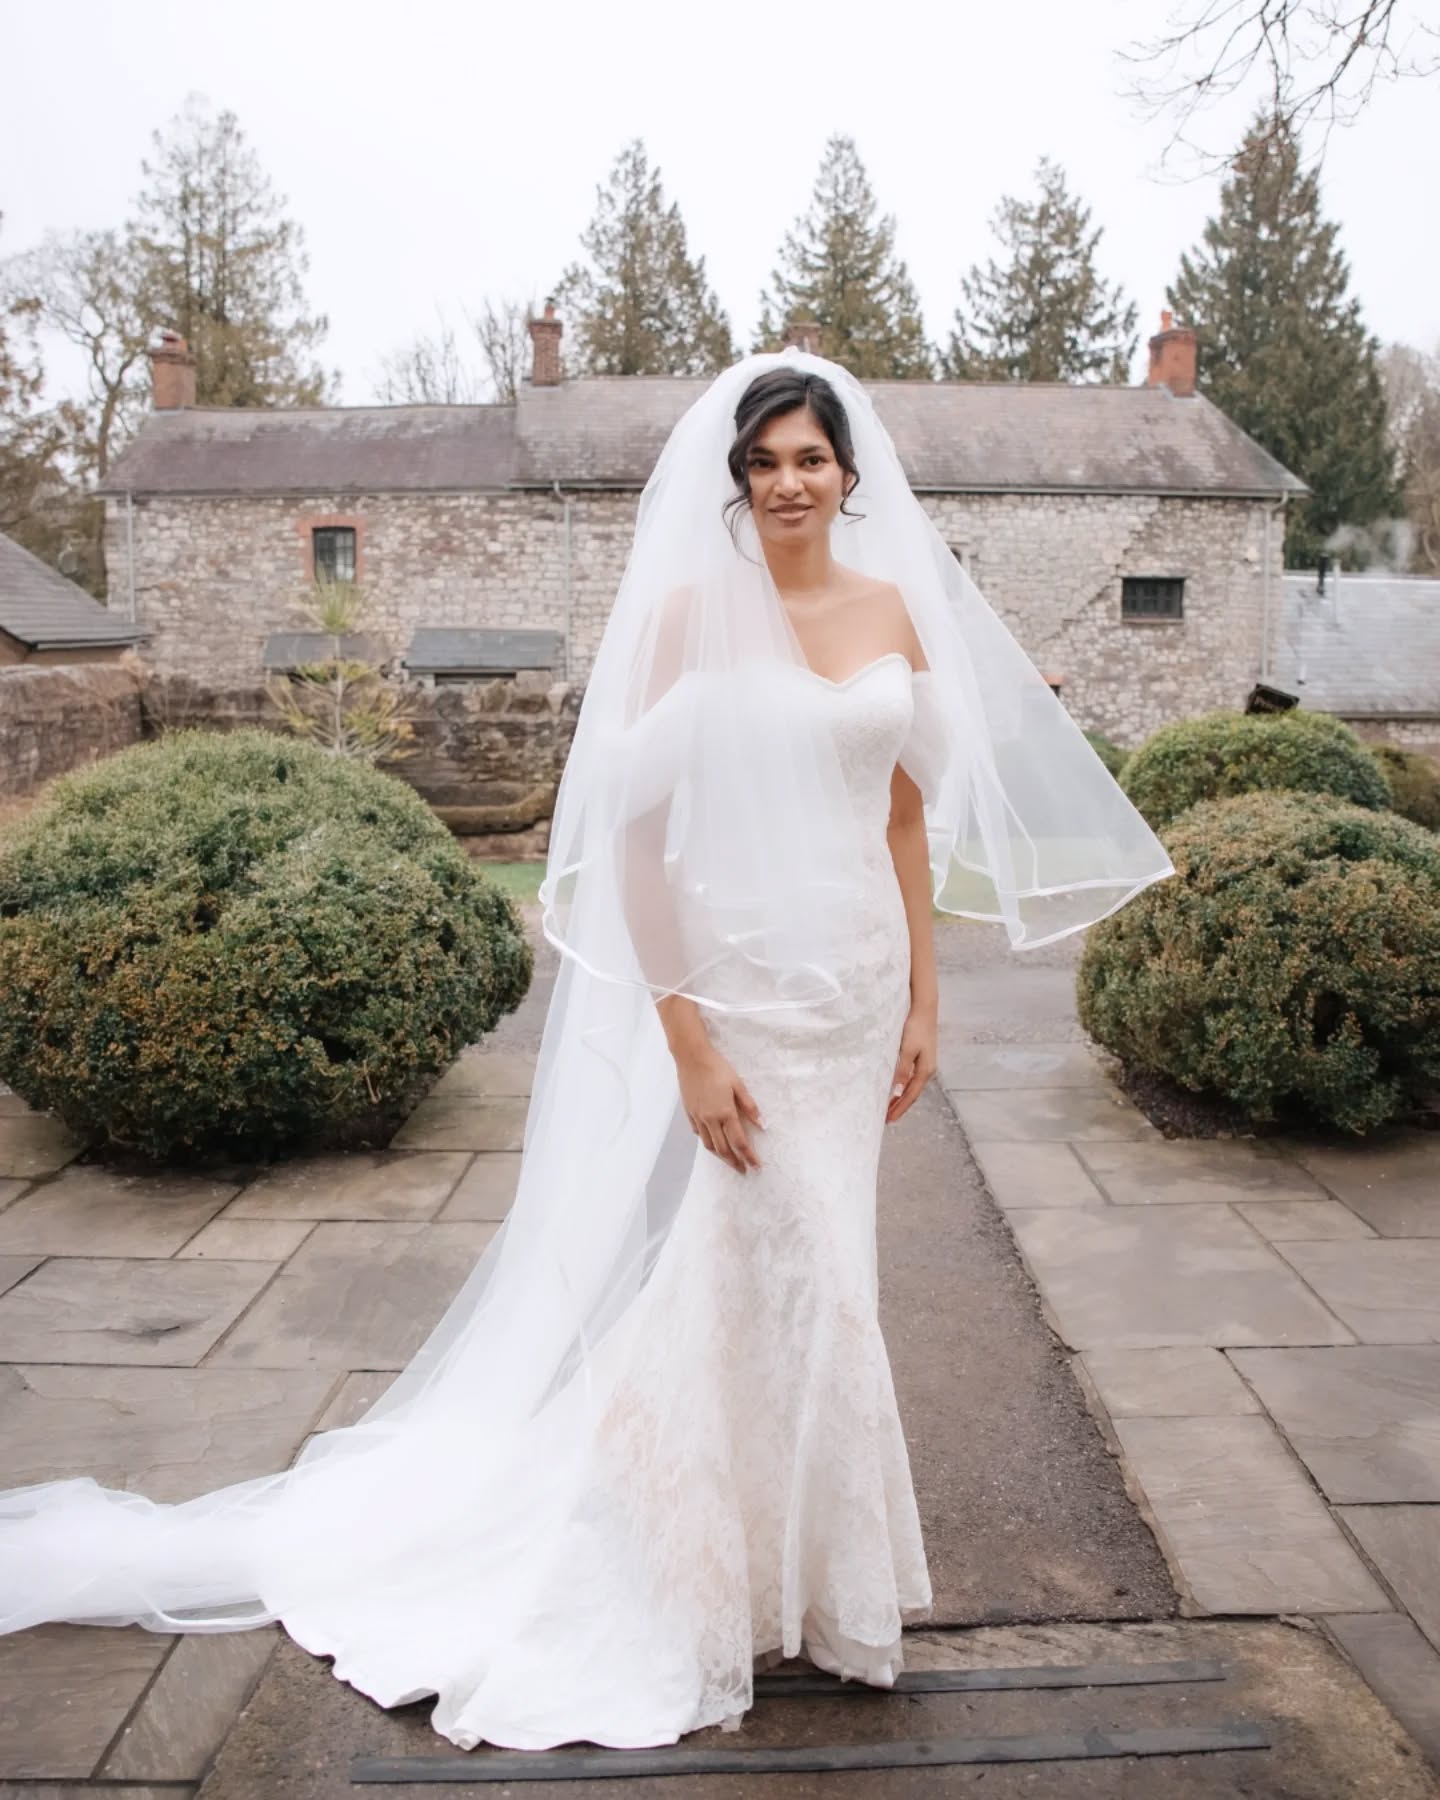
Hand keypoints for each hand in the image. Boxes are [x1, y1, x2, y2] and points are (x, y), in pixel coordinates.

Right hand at [675, 1046, 763, 1173]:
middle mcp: (710, 1119)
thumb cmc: (718, 1068)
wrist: (691, 1057)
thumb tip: (763, 1125)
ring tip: (729, 1161)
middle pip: (723, 1149)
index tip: (756, 1166)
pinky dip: (708, 1142)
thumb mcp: (738, 1085)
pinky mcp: (689, 1113)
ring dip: (720, 1156)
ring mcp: (698, 1117)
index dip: (749, 1156)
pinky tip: (713, 1142)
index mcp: (725, 1113)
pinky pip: (698, 1134)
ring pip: (709, 1145)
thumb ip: (750, 1107)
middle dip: (734, 1162)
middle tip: (743, 1170)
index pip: (739, 1142)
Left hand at [886, 1006, 936, 1123]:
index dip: (900, 1108)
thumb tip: (898, 1091)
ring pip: (912, 1087)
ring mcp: (926, 1064)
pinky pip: (912, 1079)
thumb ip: (902, 1071)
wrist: (924, 1010)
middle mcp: (928, 1070)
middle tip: (887, 1118)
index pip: (910, 1096)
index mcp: (925, 1071)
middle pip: (912, 1094)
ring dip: (901, 1098)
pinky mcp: (922, 1058)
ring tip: (890, 1107)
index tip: (889, 1119)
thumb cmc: (915, 1028)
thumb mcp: (907, 1050)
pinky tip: (897, 1088)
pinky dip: (904, 1087)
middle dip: (900, 1106)